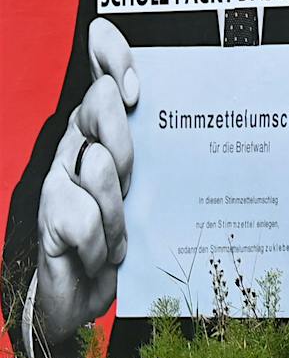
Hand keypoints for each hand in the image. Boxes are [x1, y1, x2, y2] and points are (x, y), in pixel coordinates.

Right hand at [32, 20, 137, 350]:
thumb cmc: (124, 235)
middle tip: (125, 156)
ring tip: (123, 227)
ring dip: (115, 198)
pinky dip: (101, 241)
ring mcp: (59, 183)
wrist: (83, 296)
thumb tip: (167, 107)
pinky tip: (106, 255)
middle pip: (97, 112)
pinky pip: (79, 220)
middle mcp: (77, 148)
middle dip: (119, 128)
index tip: (135, 80)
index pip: (103, 76)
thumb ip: (157, 148)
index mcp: (104, 131)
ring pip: (93, 167)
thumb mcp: (151, 189)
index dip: (114, 62)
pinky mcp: (51, 221)